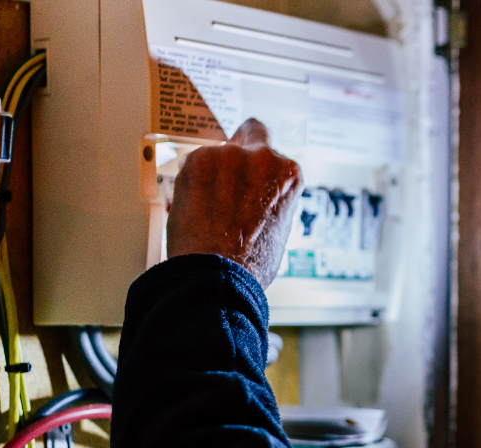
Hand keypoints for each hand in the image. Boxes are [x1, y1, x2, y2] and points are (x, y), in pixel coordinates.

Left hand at [167, 119, 302, 288]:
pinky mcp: (198, 161)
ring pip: (217, 156)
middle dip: (235, 161)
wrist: (217, 274)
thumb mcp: (279, 226)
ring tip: (210, 210)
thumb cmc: (250, 263)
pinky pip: (194, 165)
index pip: (272, 148)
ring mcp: (228, 156)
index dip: (257, 162)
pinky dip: (192, 182)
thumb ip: (270, 197)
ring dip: (212, 175)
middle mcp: (262, 157)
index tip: (248, 171)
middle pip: (245, 138)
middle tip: (225, 189)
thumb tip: (257, 195)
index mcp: (288, 173)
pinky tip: (196, 208)